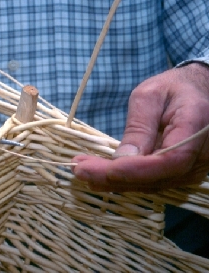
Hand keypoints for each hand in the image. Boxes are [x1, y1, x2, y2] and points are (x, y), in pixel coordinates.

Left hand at [72, 62, 208, 192]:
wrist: (198, 93)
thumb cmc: (172, 89)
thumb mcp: (150, 96)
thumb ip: (139, 127)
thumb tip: (122, 159)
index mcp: (196, 126)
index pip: (170, 159)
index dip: (135, 169)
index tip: (101, 169)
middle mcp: (202, 155)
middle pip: (157, 177)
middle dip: (113, 177)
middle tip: (77, 168)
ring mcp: (195, 169)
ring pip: (152, 185)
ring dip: (113, 182)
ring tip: (82, 170)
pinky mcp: (182, 175)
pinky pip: (152, 182)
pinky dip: (124, 180)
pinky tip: (98, 175)